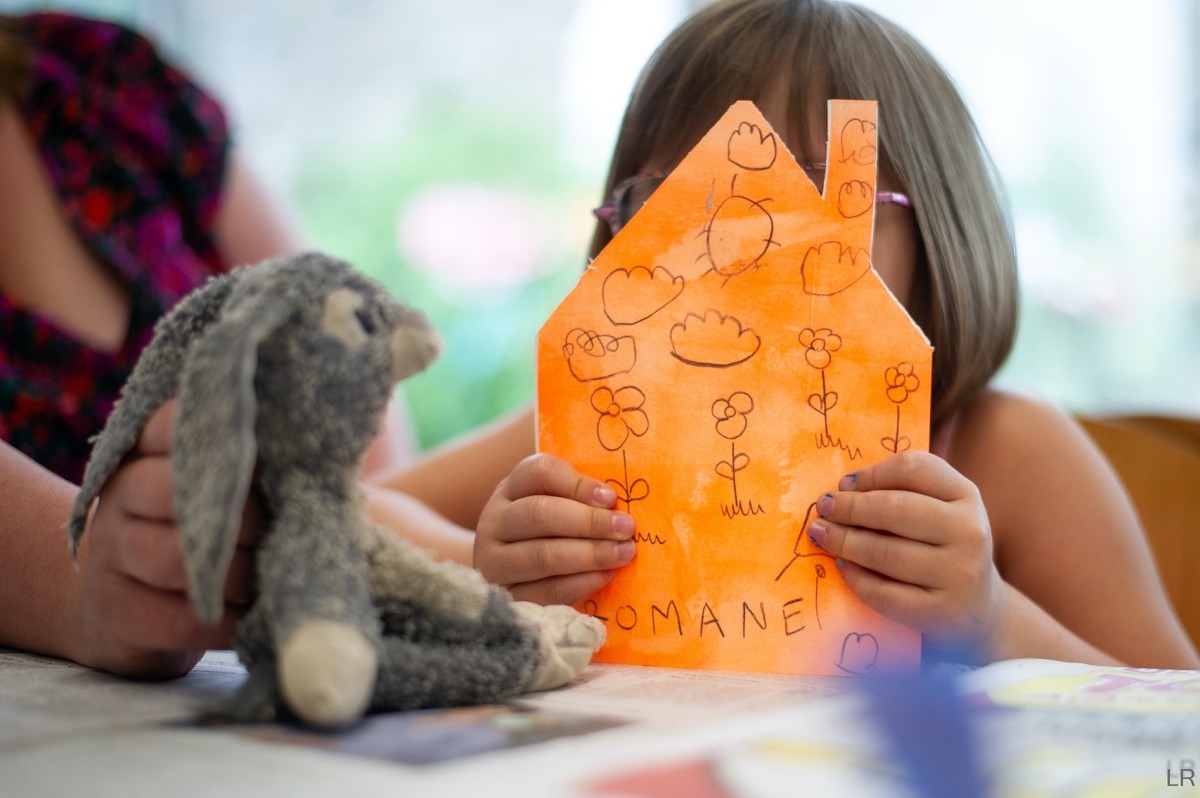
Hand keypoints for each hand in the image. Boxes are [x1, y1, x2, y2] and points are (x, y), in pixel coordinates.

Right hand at [73, 400, 259, 677]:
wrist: (128, 606)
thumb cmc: (207, 531)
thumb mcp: (223, 487)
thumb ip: (261, 466)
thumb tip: (339, 464)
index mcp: (150, 448)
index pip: (175, 423)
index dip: (229, 441)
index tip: (271, 461)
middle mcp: (123, 493)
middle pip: (177, 491)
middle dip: (247, 516)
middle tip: (282, 530)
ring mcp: (112, 554)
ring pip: (180, 560)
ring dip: (243, 573)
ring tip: (273, 577)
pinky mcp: (118, 614)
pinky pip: (183, 619)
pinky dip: (232, 623)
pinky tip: (256, 617)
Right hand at [475, 453, 636, 605]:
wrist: (509, 578)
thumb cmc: (543, 533)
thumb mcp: (553, 505)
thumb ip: (579, 499)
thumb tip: (617, 502)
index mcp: (511, 489)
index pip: (539, 473)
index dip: (576, 484)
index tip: (610, 497)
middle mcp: (495, 522)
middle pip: (540, 514)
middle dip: (589, 521)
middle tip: (626, 528)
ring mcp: (495, 562)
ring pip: (542, 555)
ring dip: (589, 554)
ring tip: (623, 553)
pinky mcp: (507, 597)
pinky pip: (546, 591)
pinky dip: (580, 583)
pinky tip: (605, 576)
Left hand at [806, 450, 1004, 657]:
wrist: (978, 607)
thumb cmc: (944, 547)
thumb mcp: (939, 510)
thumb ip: (901, 492)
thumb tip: (844, 488)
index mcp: (966, 495)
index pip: (913, 468)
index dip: (871, 473)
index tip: (844, 483)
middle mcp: (969, 531)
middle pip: (894, 509)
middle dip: (849, 508)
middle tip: (823, 508)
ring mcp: (959, 574)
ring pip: (885, 552)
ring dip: (844, 541)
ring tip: (822, 534)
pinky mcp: (942, 611)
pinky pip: (884, 593)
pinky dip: (856, 578)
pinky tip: (842, 566)